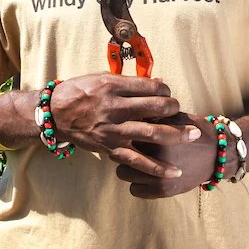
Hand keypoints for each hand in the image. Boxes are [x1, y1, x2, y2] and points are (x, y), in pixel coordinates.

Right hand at [49, 74, 200, 179]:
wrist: (55, 114)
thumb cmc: (79, 92)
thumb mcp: (101, 78)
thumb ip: (129, 82)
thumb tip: (158, 84)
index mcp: (113, 86)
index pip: (150, 86)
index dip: (165, 90)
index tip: (167, 94)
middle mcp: (115, 108)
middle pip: (156, 108)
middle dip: (174, 109)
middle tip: (179, 111)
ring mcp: (114, 130)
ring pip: (153, 134)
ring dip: (177, 135)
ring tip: (192, 135)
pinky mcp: (111, 148)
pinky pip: (138, 161)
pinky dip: (158, 168)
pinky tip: (175, 171)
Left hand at [117, 113, 224, 197]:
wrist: (216, 154)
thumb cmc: (193, 130)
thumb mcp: (173, 117)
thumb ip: (150, 117)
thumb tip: (128, 113)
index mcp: (155, 137)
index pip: (124, 135)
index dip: (124, 132)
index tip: (126, 131)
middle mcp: (155, 159)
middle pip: (119, 155)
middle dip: (123, 150)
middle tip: (129, 147)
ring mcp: (159, 178)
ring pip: (123, 174)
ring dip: (128, 167)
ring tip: (137, 161)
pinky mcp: (164, 192)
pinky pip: (134, 190)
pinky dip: (137, 184)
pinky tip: (145, 175)